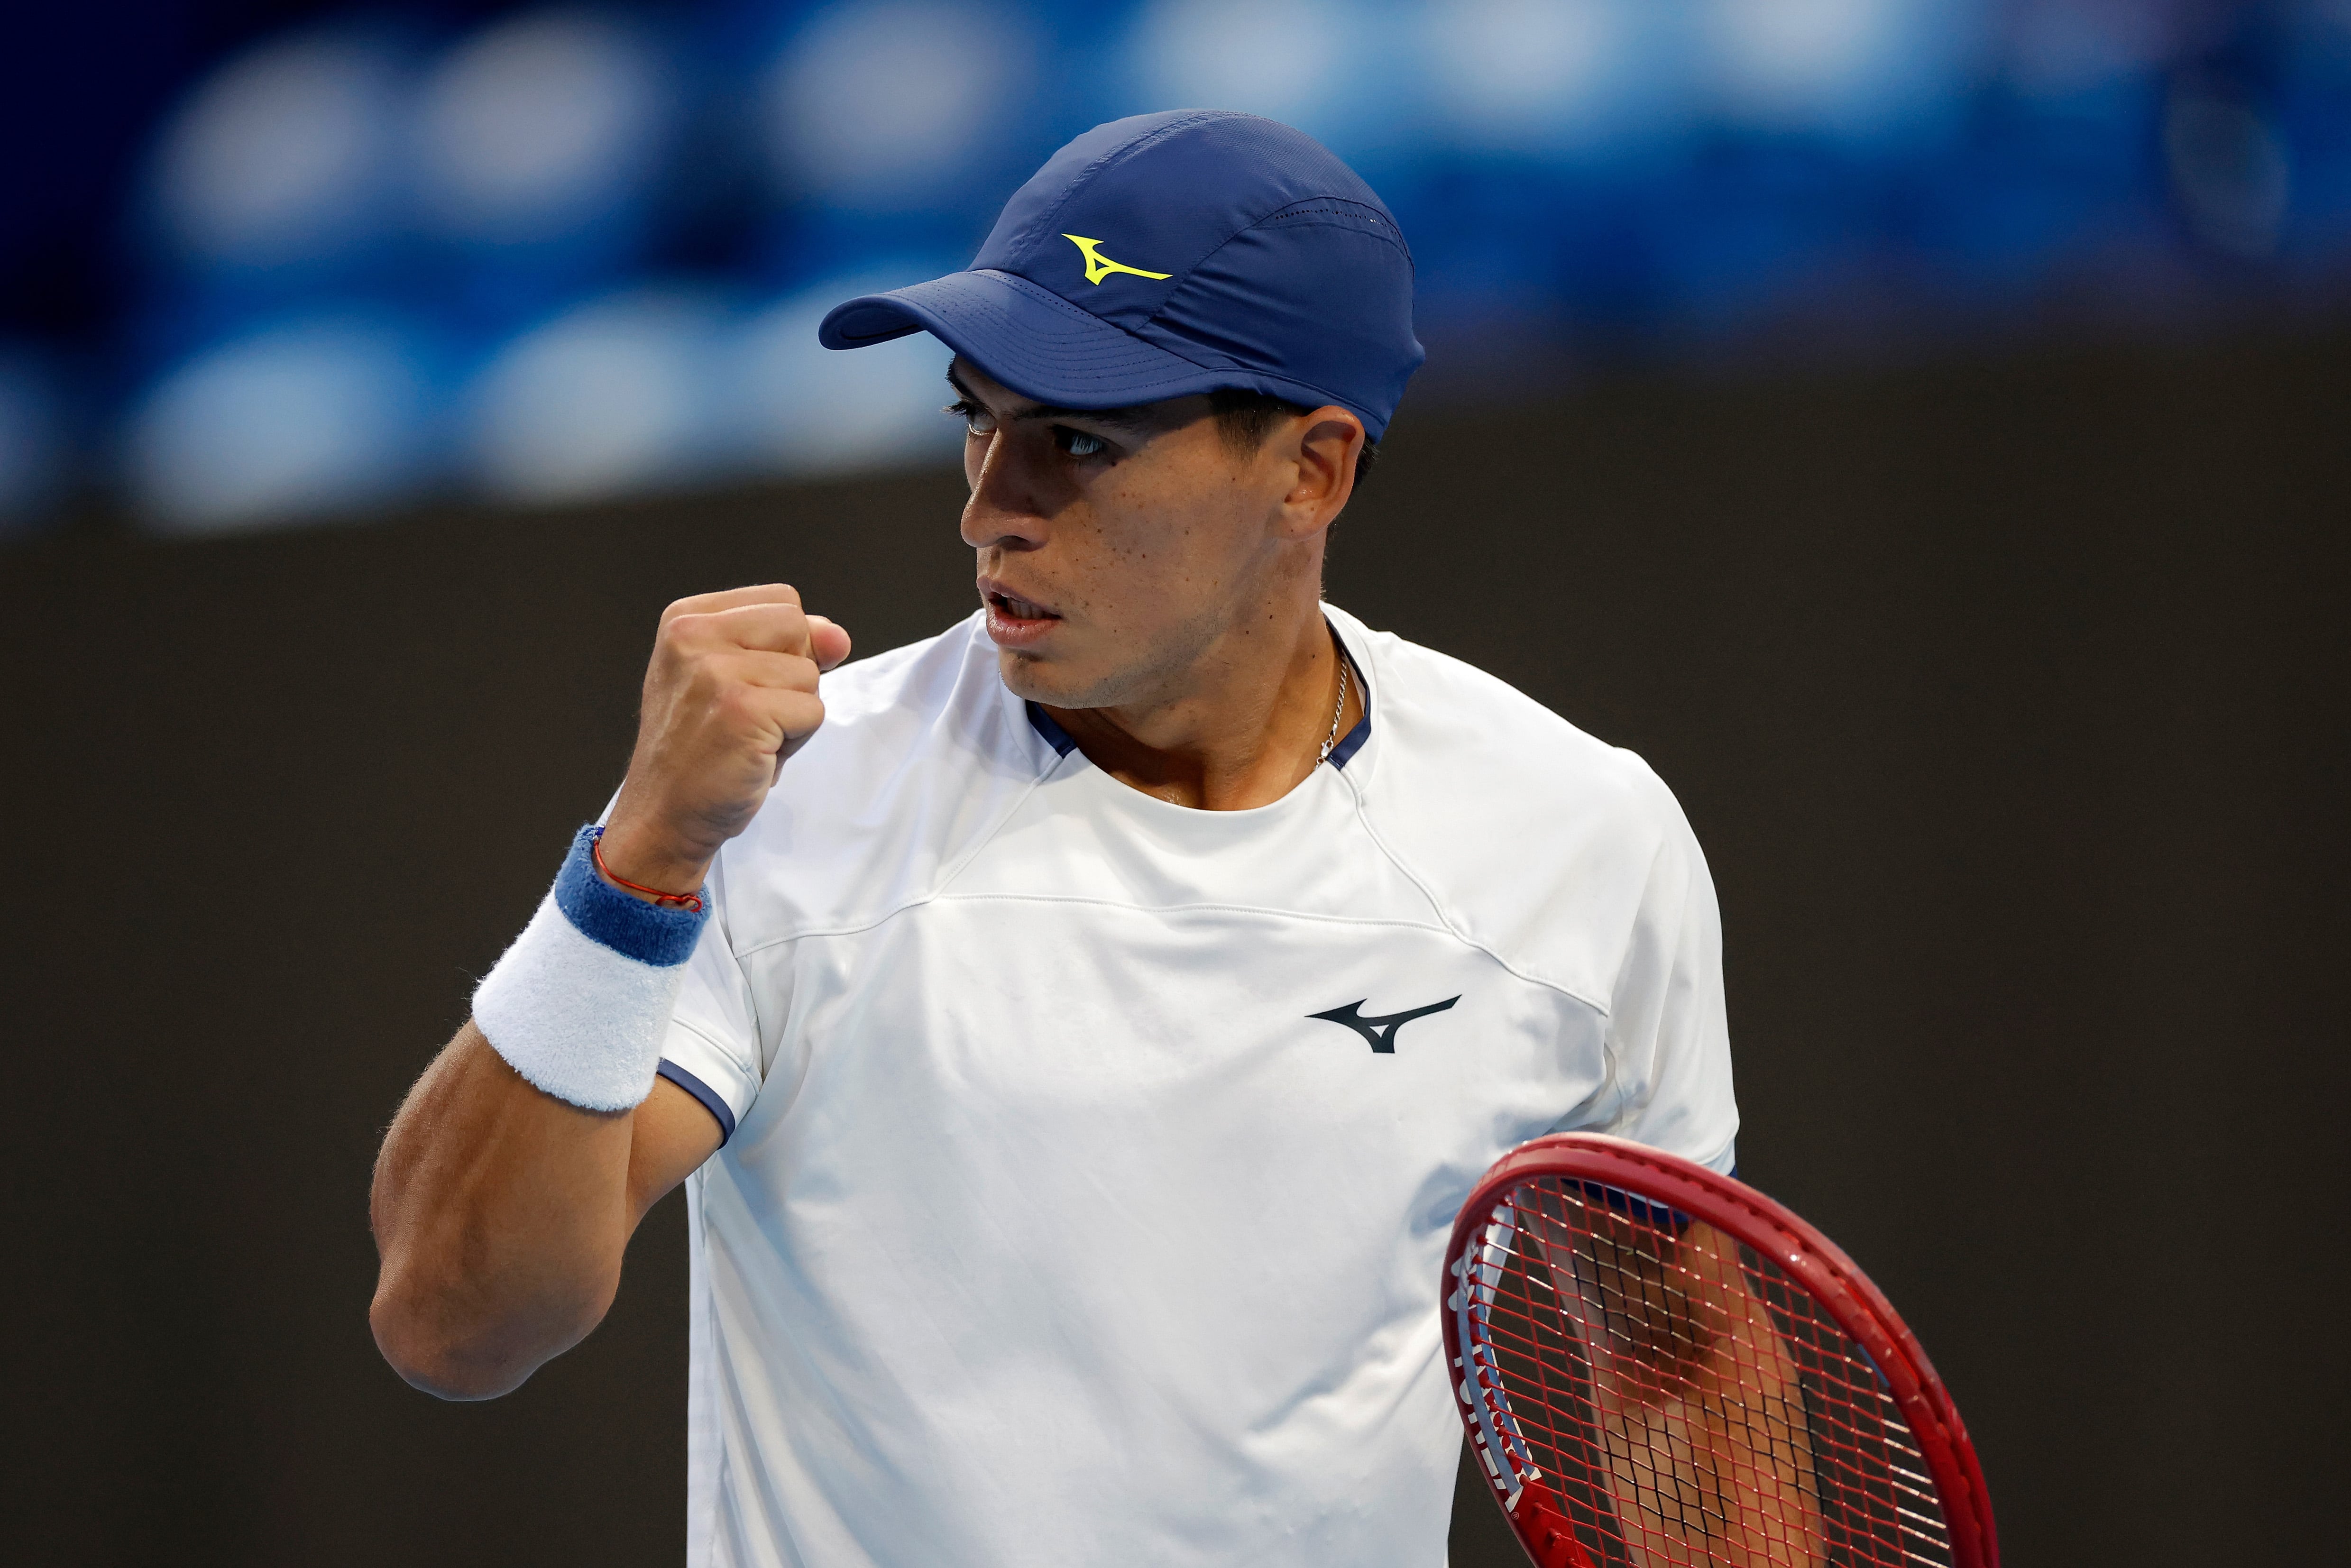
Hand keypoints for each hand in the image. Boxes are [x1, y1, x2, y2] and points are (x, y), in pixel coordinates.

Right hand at [597, 585, 850, 896]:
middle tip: (748, 714)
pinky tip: (754, 755)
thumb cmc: (702, 748)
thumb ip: (788, 644)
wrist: (665, 812)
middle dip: (793, 676)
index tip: (746, 684)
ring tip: (749, 737)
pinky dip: (794, 741)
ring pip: (810, 674)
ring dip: (793, 714)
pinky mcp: (742, 710)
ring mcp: (716, 671)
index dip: (787, 647)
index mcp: (687, 618)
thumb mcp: (735, 676)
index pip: (784, 602)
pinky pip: (813, 712)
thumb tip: (838, 636)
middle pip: (799, 627)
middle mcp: (693, 635)